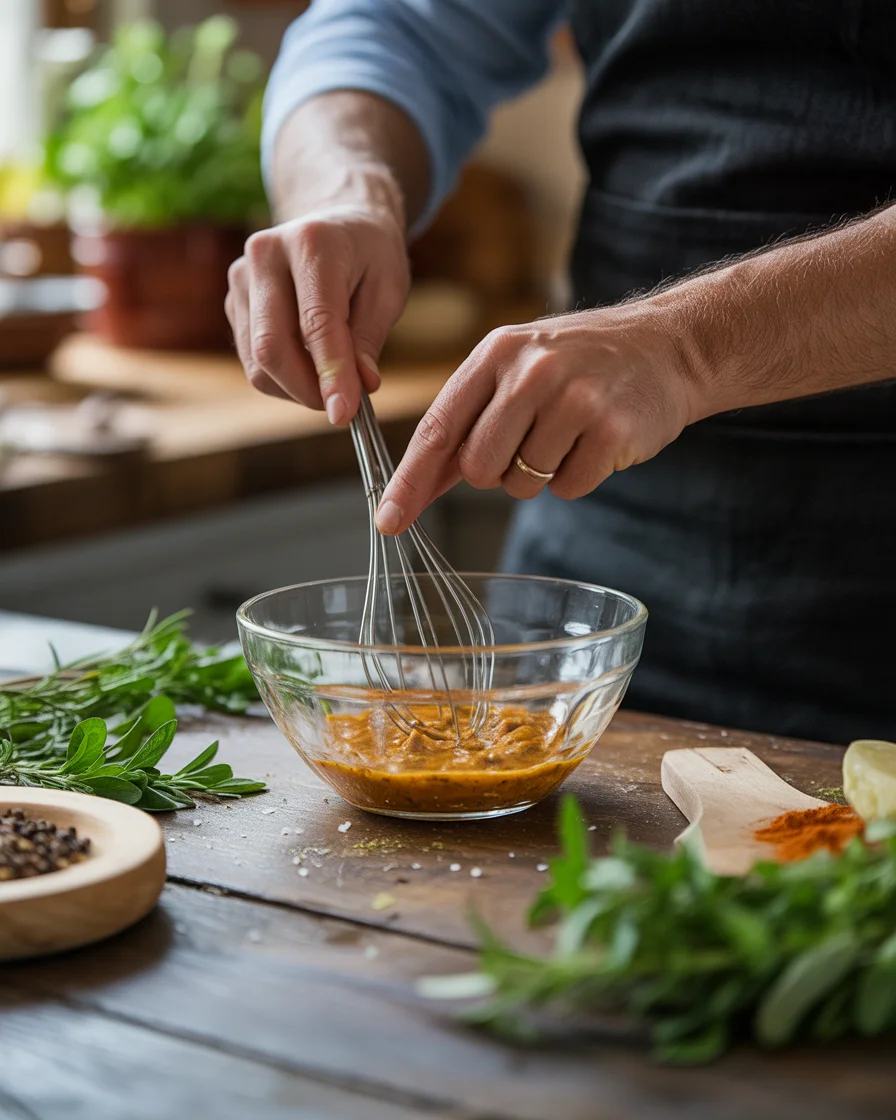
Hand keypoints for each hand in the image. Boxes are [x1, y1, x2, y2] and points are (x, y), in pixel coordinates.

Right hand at [225, 196, 410, 423]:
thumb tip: (358, 389)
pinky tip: (311, 367)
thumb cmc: (369, 256)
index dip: (330, 373)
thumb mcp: (388, 290)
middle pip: (272, 345)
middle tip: (343, 406)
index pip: (316, 322)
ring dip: (297, 389)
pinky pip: (253, 361)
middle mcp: (266, 254)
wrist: (336, 223)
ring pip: (258, 362)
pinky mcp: (234, 302)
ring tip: (332, 382)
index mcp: (312, 242)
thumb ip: (370, 339)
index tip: (344, 414)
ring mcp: (241, 278)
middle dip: (308, 389)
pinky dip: (283, 379)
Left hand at [375, 302, 702, 533]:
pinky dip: (577, 478)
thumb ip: (467, 421)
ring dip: (541, 473)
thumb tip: (413, 486)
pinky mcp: (611, 431)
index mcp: (497, 353)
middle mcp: (531, 372)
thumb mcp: (517, 368)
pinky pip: (568, 489)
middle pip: (479, 469)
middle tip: (532, 439)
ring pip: (522, 484)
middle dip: (498, 472)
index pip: (439, 428)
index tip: (388, 520)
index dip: (410, 480)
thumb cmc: (579, 365)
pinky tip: (595, 442)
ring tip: (570, 431)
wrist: (667, 347)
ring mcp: (574, 400)